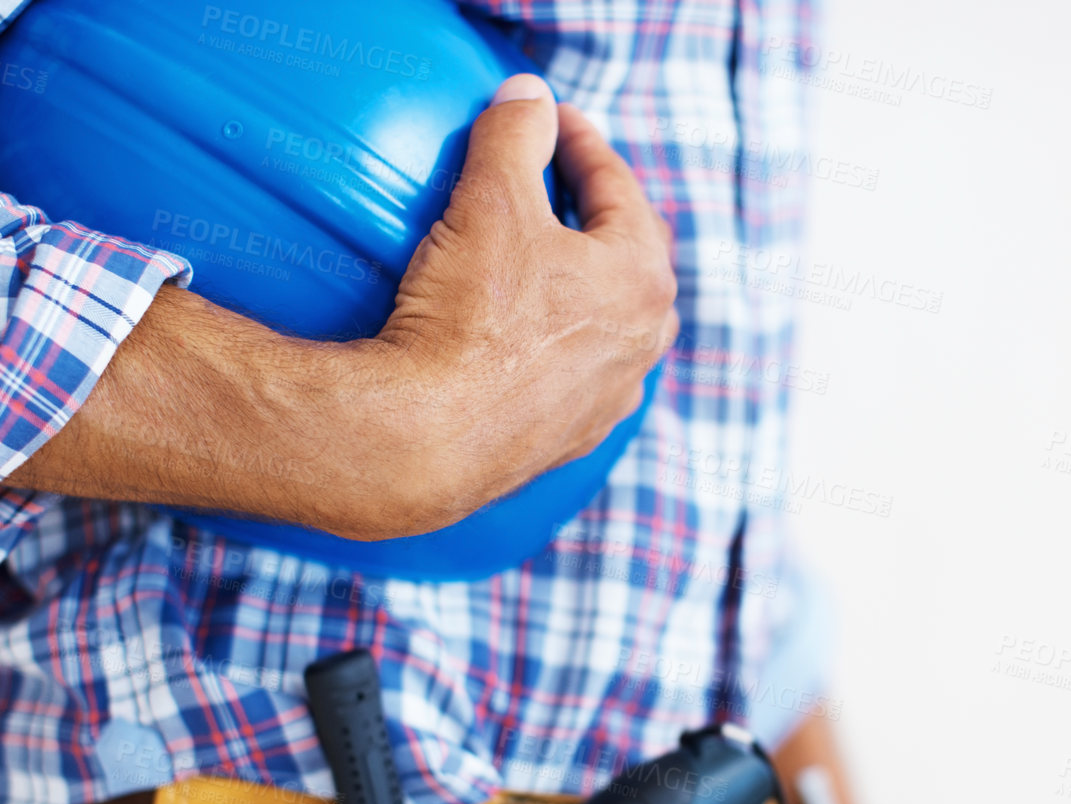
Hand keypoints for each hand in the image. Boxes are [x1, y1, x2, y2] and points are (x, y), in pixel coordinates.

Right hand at [309, 74, 678, 538]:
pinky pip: (576, 378)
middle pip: (632, 260)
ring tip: (548, 263)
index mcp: (643, 280)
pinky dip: (560, 347)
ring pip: (612, 326)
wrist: (427, 437)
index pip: (621, 190)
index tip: (551, 119)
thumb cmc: (469, 316)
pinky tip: (529, 340)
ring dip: (586, 287)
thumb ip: (515, 135)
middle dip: (600, 217)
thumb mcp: (490, 200)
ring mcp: (608, 399)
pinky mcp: (567, 440)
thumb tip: (529, 96)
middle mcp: (642, 345)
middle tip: (560, 186)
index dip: (582, 143)